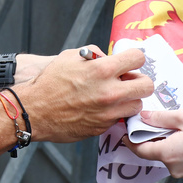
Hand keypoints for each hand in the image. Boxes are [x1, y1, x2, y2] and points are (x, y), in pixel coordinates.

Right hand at [20, 47, 153, 142]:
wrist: (34, 111)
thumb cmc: (50, 82)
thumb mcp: (72, 56)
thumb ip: (97, 55)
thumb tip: (112, 58)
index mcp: (103, 69)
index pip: (138, 58)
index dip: (133, 58)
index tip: (129, 62)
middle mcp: (110, 92)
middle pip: (147, 85)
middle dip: (139, 80)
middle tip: (128, 81)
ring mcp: (108, 112)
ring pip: (138, 105)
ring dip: (130, 99)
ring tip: (116, 96)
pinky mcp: (103, 127)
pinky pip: (120, 118)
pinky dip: (115, 113)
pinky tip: (101, 108)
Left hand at [127, 110, 182, 180]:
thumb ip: (160, 118)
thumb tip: (142, 117)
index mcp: (167, 154)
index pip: (139, 150)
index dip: (130, 140)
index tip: (126, 130)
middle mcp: (173, 168)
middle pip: (154, 152)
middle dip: (152, 138)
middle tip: (156, 121)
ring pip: (168, 157)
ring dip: (168, 143)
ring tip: (179, 127)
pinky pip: (180, 161)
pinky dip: (180, 150)